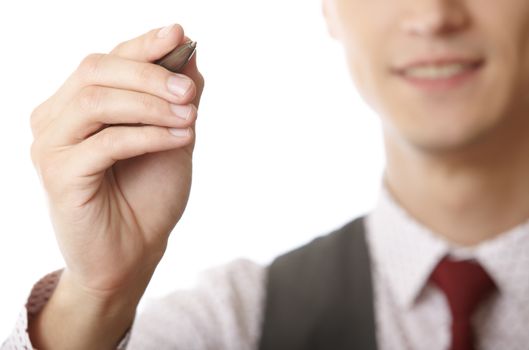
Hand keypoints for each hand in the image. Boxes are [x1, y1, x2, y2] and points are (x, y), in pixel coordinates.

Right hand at [29, 23, 204, 298]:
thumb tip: (189, 53)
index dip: (142, 44)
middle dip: (149, 74)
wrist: (134, 252)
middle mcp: (56, 119)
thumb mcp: (173, 137)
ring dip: (151, 104)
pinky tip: (181, 137)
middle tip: (190, 90)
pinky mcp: (59, 175)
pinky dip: (148, 135)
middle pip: (95, 70)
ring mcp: (51, 146)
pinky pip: (106, 142)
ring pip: (97, 101)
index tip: (179, 34)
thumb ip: (176, 98)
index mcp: (78, 105)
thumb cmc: (149, 195)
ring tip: (191, 116)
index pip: (106, 60)